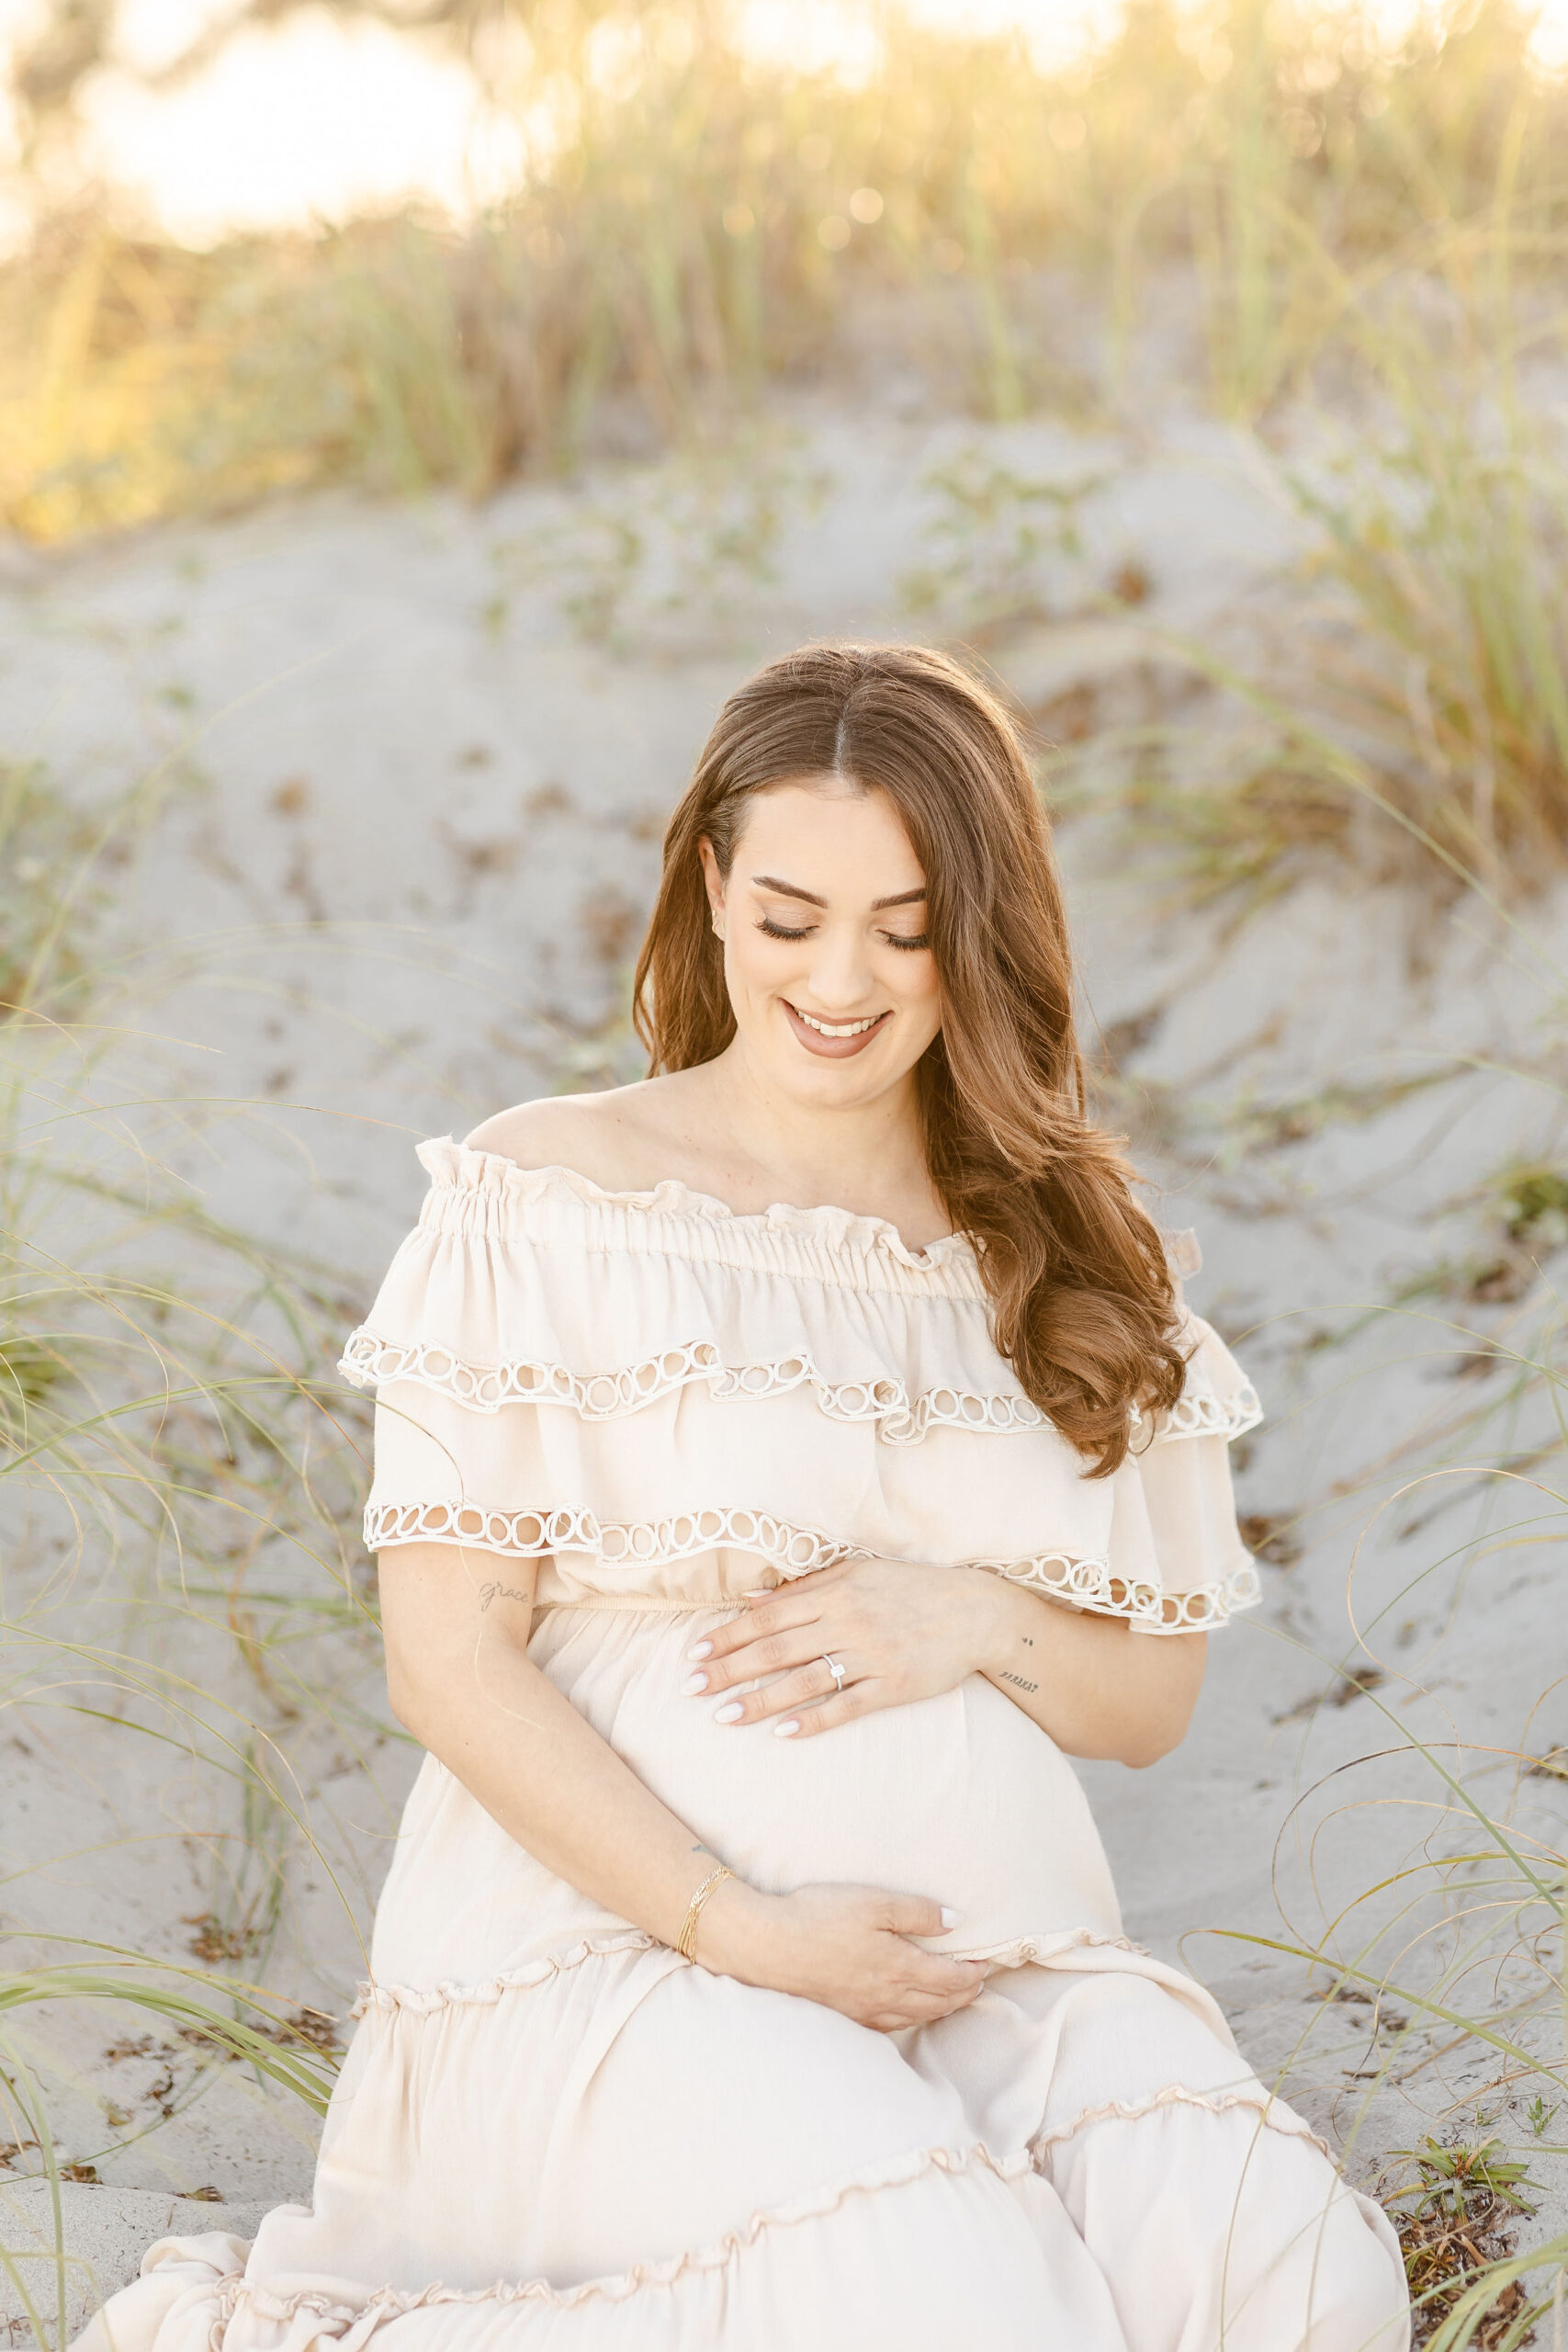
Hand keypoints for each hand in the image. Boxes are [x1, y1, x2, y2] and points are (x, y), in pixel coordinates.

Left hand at [683, 1558, 1006, 1738]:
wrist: (976, 1611)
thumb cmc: (911, 1588)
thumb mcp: (858, 1573)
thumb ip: (807, 1589)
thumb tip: (755, 1600)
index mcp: (836, 1591)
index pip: (769, 1616)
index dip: (729, 1635)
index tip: (696, 1652)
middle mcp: (848, 1622)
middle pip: (777, 1649)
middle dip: (729, 1669)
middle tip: (692, 1689)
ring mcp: (871, 1655)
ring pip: (804, 1679)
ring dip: (760, 1698)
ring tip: (724, 1716)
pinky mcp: (893, 1685)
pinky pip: (847, 1705)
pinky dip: (814, 1719)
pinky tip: (783, 1732)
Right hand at [699, 1878, 987, 2030]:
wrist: (768, 1947)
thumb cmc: (819, 1917)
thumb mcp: (873, 1902)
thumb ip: (917, 1913)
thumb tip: (955, 1922)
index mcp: (900, 1968)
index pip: (951, 1980)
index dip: (973, 1974)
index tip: (986, 1965)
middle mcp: (887, 1997)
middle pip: (939, 2004)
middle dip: (964, 1994)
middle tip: (978, 1984)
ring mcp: (865, 2011)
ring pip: (916, 2017)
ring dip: (941, 2009)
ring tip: (953, 1999)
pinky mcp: (846, 2016)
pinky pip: (891, 2024)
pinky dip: (912, 2018)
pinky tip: (908, 2012)